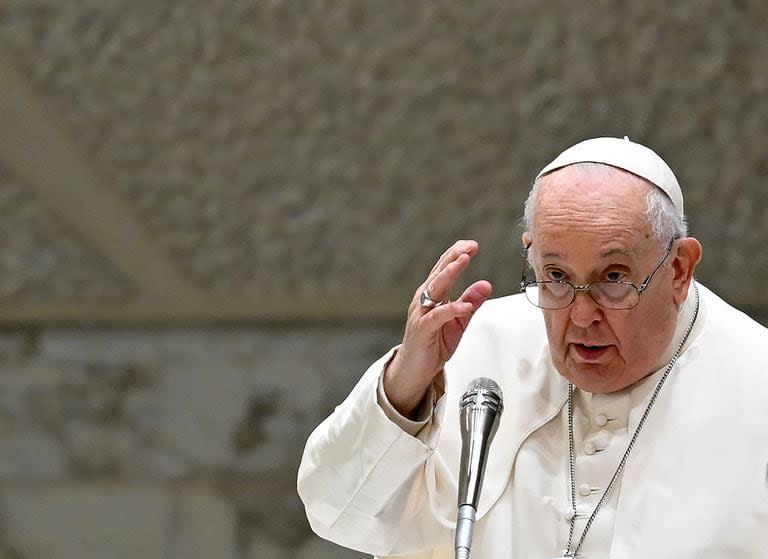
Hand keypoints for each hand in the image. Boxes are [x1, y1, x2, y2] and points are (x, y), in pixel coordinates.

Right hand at [383, 240, 492, 417]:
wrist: (415, 369)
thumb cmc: (433, 344)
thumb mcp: (459, 321)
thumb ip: (471, 302)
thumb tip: (486, 284)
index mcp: (433, 295)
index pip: (444, 269)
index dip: (457, 254)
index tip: (472, 244)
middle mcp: (424, 299)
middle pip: (439, 272)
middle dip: (454, 257)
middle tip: (469, 246)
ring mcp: (421, 313)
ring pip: (435, 288)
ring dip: (450, 273)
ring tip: (463, 261)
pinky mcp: (422, 329)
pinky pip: (438, 316)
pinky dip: (452, 309)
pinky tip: (464, 305)